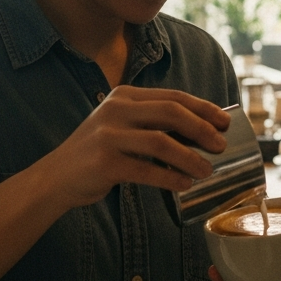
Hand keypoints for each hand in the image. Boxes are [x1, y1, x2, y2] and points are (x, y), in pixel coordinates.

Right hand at [33, 87, 230, 209]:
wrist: (55, 178)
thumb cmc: (98, 154)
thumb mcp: (122, 127)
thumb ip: (153, 124)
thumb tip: (203, 132)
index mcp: (124, 96)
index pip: (173, 96)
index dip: (203, 108)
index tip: (226, 120)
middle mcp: (115, 110)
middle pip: (171, 113)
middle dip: (202, 129)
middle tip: (221, 145)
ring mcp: (108, 136)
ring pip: (162, 142)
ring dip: (190, 157)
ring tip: (207, 170)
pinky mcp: (104, 163)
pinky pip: (147, 170)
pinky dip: (170, 178)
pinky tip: (184, 185)